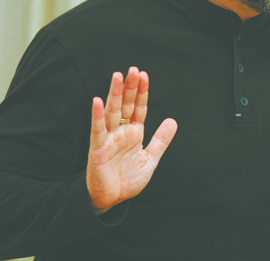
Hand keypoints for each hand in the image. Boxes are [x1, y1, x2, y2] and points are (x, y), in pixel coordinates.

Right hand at [86, 67, 176, 213]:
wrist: (112, 200)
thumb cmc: (128, 180)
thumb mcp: (150, 159)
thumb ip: (160, 140)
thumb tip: (173, 121)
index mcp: (134, 133)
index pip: (139, 108)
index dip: (141, 92)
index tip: (144, 74)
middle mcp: (121, 132)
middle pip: (126, 105)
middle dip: (130, 87)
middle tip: (133, 69)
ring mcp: (108, 139)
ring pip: (112, 112)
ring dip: (114, 94)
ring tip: (118, 76)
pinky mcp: (98, 149)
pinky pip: (97, 130)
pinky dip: (97, 116)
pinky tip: (97, 101)